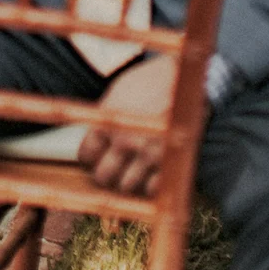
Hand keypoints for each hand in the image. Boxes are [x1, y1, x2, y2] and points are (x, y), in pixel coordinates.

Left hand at [78, 54, 180, 195]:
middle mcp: (125, 141)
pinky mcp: (169, 162)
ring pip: (127, 187)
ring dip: (127, 182)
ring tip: (130, 173)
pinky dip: (149, 186)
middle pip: (103, 177)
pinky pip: (152, 190)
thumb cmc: (147, 83)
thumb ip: (105, 120)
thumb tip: (91, 140)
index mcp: (107, 123)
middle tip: (111, 170)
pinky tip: (149, 175)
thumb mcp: (117, 94)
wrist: (182, 79)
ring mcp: (147, 154)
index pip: (86, 156)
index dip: (89, 160)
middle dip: (105, 175)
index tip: (94, 158)